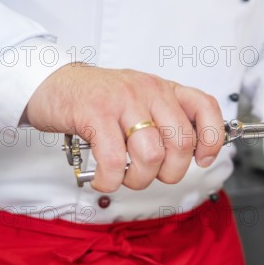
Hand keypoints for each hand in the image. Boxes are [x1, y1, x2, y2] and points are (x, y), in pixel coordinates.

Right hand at [24, 64, 224, 191]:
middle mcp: (149, 91)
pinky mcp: (95, 114)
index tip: (202, 159)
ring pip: (151, 155)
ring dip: (140, 179)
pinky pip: (115, 160)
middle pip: (181, 142)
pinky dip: (111, 180)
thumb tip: (190, 156)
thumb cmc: (99, 101)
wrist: (51, 84)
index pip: (205, 107)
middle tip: (153, 175)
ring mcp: (123, 101)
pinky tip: (105, 178)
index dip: (212, 139)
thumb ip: (165, 122)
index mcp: (165, 90)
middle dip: (171, 172)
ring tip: (125, 177)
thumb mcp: (140, 103)